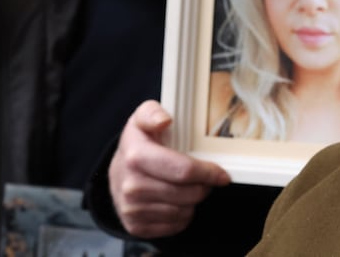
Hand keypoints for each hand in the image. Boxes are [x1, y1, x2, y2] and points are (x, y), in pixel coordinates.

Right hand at [109, 100, 231, 237]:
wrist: (117, 173)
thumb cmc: (138, 143)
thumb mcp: (142, 118)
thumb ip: (152, 112)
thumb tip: (164, 120)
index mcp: (136, 156)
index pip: (183, 170)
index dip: (208, 173)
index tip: (222, 174)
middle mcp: (131, 185)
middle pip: (188, 194)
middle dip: (203, 187)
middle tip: (204, 179)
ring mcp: (131, 208)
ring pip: (184, 212)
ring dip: (193, 201)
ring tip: (187, 188)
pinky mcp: (135, 226)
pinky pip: (174, 226)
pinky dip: (182, 216)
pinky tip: (177, 201)